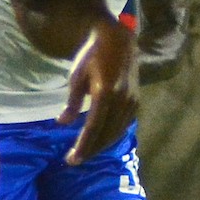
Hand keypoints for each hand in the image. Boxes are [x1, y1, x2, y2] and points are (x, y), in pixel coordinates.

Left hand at [58, 19, 140, 162]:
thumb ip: (72, 102)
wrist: (118, 39)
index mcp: (105, 92)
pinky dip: (112, 136)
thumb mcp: (76, 75)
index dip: (82, 146)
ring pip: (116, 132)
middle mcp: (121, 100)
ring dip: (101, 145)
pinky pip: (124, 125)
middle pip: (106, 134)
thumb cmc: (92, 54)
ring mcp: (132, 101)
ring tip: (87, 152)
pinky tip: (101, 139)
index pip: (93, 127)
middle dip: (90, 150)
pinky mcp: (136, 101)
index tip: (72, 160)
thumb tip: (63, 123)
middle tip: (75, 160)